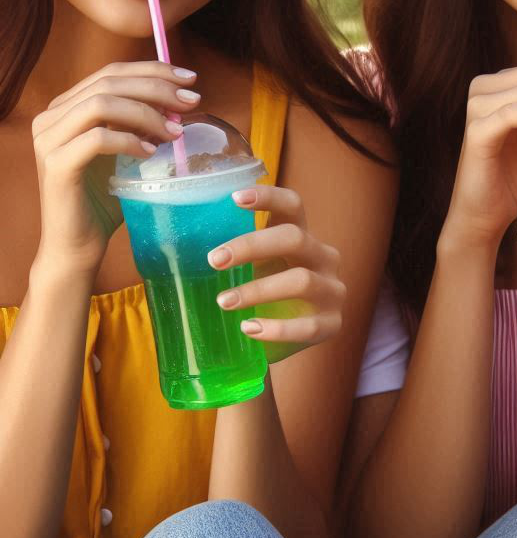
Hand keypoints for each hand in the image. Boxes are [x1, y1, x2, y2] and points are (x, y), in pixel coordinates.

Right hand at [32, 61, 199, 274]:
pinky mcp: (56, 165)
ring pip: (101, 104)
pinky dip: (129, 140)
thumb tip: (181, 104)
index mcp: (67, 108)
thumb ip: (142, 126)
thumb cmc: (106, 200)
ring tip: (176, 132)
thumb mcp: (127, 153)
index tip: (191, 79)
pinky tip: (152, 152)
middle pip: (108, 82)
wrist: (79, 245)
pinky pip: (97, 138)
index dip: (153, 69)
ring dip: (146, 113)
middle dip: (157, 87)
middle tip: (192, 102)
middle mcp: (51, 118)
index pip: (111, 71)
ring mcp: (49, 140)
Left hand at [207, 186, 345, 362]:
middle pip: (294, 238)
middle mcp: (323, 257)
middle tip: (214, 260)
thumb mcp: (252, 270)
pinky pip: (306, 326)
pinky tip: (249, 329)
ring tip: (223, 302)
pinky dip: (275, 328)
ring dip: (258, 289)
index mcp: (302, 237)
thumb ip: (230, 256)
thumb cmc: (262, 297)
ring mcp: (332, 290)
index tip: (234, 198)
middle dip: (252, 246)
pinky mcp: (333, 323)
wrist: (284, 341)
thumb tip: (163, 244)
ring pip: (301, 280)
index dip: (268, 197)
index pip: (293, 205)